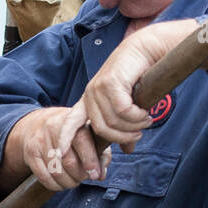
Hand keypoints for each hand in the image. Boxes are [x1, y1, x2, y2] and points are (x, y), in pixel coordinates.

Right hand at [15, 105, 110, 191]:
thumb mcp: (88, 136)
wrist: (36, 124)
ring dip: (68, 182)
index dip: (90, 160)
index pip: (82, 139)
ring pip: (56, 172)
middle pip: (69, 160)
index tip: (95, 175)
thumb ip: (101, 154)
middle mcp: (54, 126)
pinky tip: (61, 183)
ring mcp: (40, 139)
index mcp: (73, 119)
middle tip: (84, 177)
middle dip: (80, 175)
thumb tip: (101, 174)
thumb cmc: (70, 134)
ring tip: (73, 181)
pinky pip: (44, 177)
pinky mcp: (30, 152)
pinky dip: (55, 185)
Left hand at [58, 19, 199, 152]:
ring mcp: (98, 88)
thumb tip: (128, 150)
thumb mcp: (129, 105)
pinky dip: (137, 116)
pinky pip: (123, 111)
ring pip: (113, 121)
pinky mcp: (111, 83)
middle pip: (102, 129)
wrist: (145, 48)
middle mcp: (90, 94)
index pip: (70, 122)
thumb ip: (125, 127)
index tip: (60, 158)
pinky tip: (145, 113)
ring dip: (134, 127)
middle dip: (123, 137)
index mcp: (89, 101)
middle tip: (139, 136)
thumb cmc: (138, 77)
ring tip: (146, 121)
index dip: (64, 139)